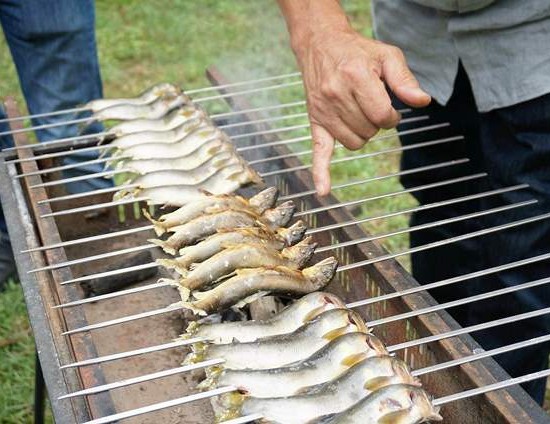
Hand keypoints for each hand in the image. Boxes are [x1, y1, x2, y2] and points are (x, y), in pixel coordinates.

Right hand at [292, 27, 430, 194]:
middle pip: (368, 131)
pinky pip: (318, 151)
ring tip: (359, 114)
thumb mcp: (387, 55)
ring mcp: (324, 111)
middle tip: (372, 104)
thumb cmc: (357, 51)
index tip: (390, 108)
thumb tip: (422, 102)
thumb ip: (405, 80)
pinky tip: (323, 191)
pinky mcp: (315, 121)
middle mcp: (336, 95)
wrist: (321, 44)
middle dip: (377, 122)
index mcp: (356, 77)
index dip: (391, 116)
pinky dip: (321, 172)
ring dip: (362, 133)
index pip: (381, 116)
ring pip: (353, 143)